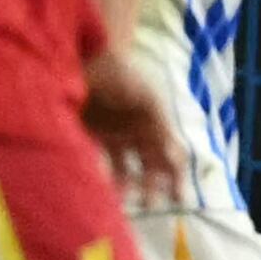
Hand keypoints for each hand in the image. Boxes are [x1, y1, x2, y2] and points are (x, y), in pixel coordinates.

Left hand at [82, 49, 184, 209]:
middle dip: (154, 186)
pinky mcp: (96, 134)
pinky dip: (108, 176)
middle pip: (153, 165)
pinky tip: (105, 190)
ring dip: (130, 185)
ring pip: (129, 167)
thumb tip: (177, 159)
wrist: (81, 54)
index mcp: (157, 121)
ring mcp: (118, 133)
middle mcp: (141, 130)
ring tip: (124, 202)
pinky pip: (106, 161)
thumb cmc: (118, 72)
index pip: (173, 155)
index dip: (178, 177)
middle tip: (151, 206)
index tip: (179, 199)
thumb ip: (160, 128)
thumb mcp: (144, 98)